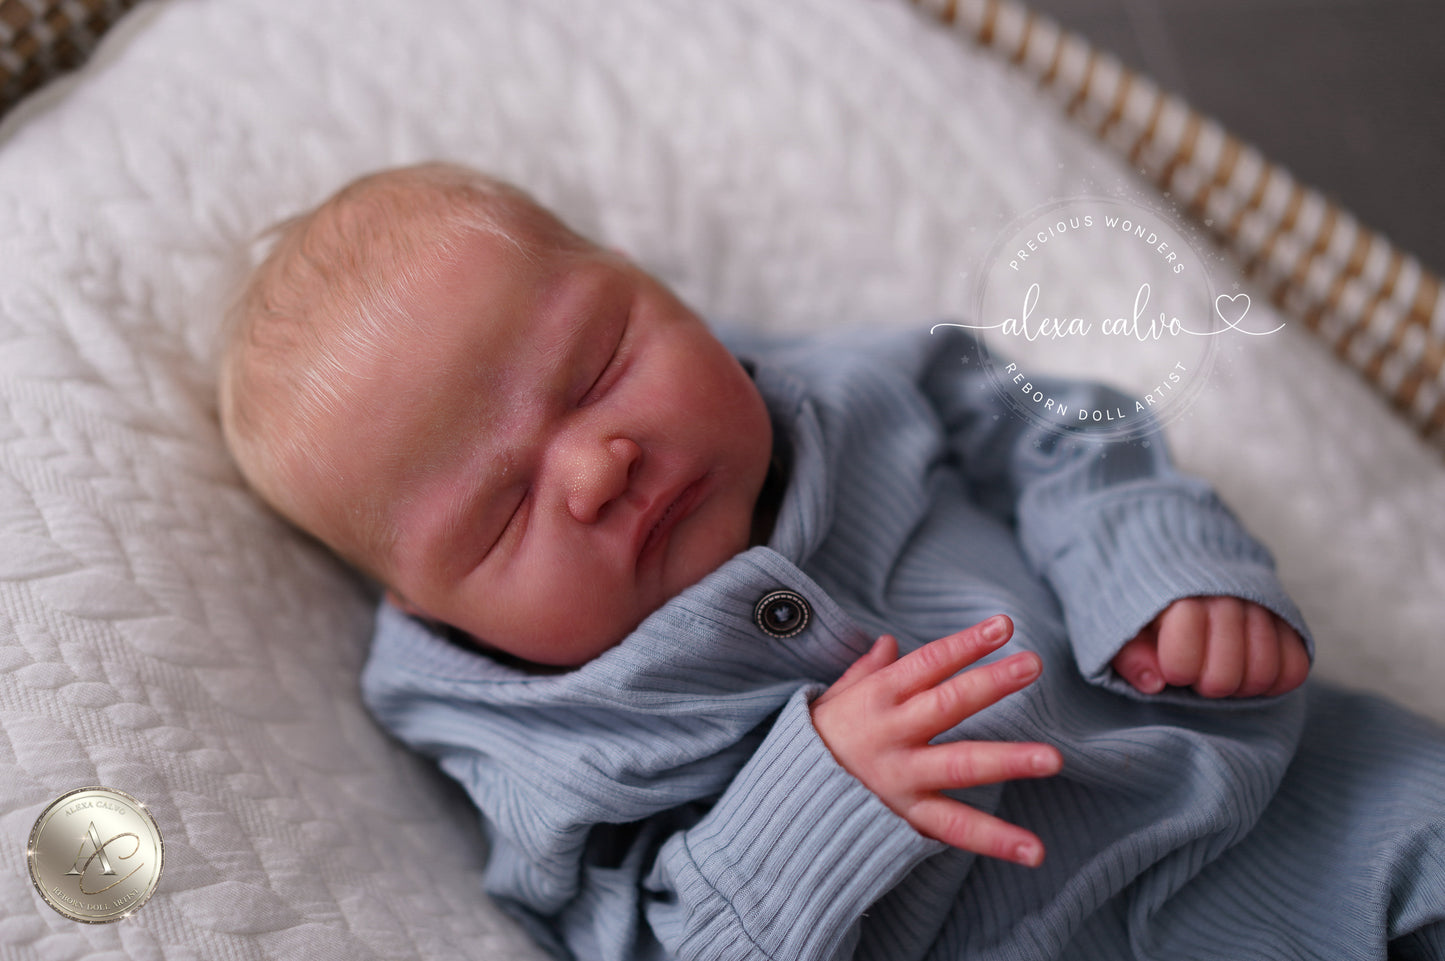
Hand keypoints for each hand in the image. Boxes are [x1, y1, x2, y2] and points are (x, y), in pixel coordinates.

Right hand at [810, 615, 1062, 866]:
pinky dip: (995, 841)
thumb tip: (891, 643)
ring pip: (960, 765)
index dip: (966, 644)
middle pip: (949, 703)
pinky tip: (1034, 849)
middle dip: (992, 683)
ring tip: (1052, 758)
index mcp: (875, 698)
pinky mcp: (906, 817)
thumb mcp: (832, 699)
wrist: (781, 804)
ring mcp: (901, 777)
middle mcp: (891, 734)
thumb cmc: (812, 744)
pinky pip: (955, 828)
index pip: (928, 663)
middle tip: (1032, 665)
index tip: (1004, 626)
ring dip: (1008, 761)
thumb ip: (865, 671)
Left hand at [1111, 597, 1308, 697]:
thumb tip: (1155, 683)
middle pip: (1227, 674)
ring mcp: (1261, 604)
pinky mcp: (1287, 614)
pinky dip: (1277, 680)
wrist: (1183, 555)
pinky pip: (1296, 665)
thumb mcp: (1121, 622)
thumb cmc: (1147, 600)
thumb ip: (1129, 655)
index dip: (1178, 671)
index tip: (1172, 662)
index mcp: (1177, 596)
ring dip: (1243, 685)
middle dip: (1209, 684)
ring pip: (1264, 671)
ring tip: (1223, 669)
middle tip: (1198, 672)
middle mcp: (1225, 597)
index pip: (1184, 660)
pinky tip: (1253, 672)